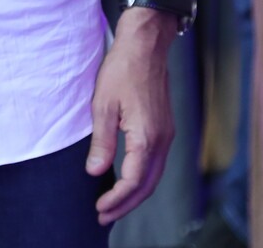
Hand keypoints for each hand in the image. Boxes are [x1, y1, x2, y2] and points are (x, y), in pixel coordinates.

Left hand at [87, 10, 176, 225]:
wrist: (146, 46)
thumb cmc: (122, 70)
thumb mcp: (103, 105)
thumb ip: (101, 142)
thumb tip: (96, 171)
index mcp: (147, 137)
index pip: (133, 181)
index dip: (116, 199)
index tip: (99, 208)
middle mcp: (162, 140)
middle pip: (148, 185)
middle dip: (126, 205)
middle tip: (104, 216)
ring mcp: (167, 134)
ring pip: (155, 176)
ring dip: (135, 194)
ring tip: (114, 204)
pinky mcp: (165, 128)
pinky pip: (156, 163)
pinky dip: (143, 179)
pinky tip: (128, 180)